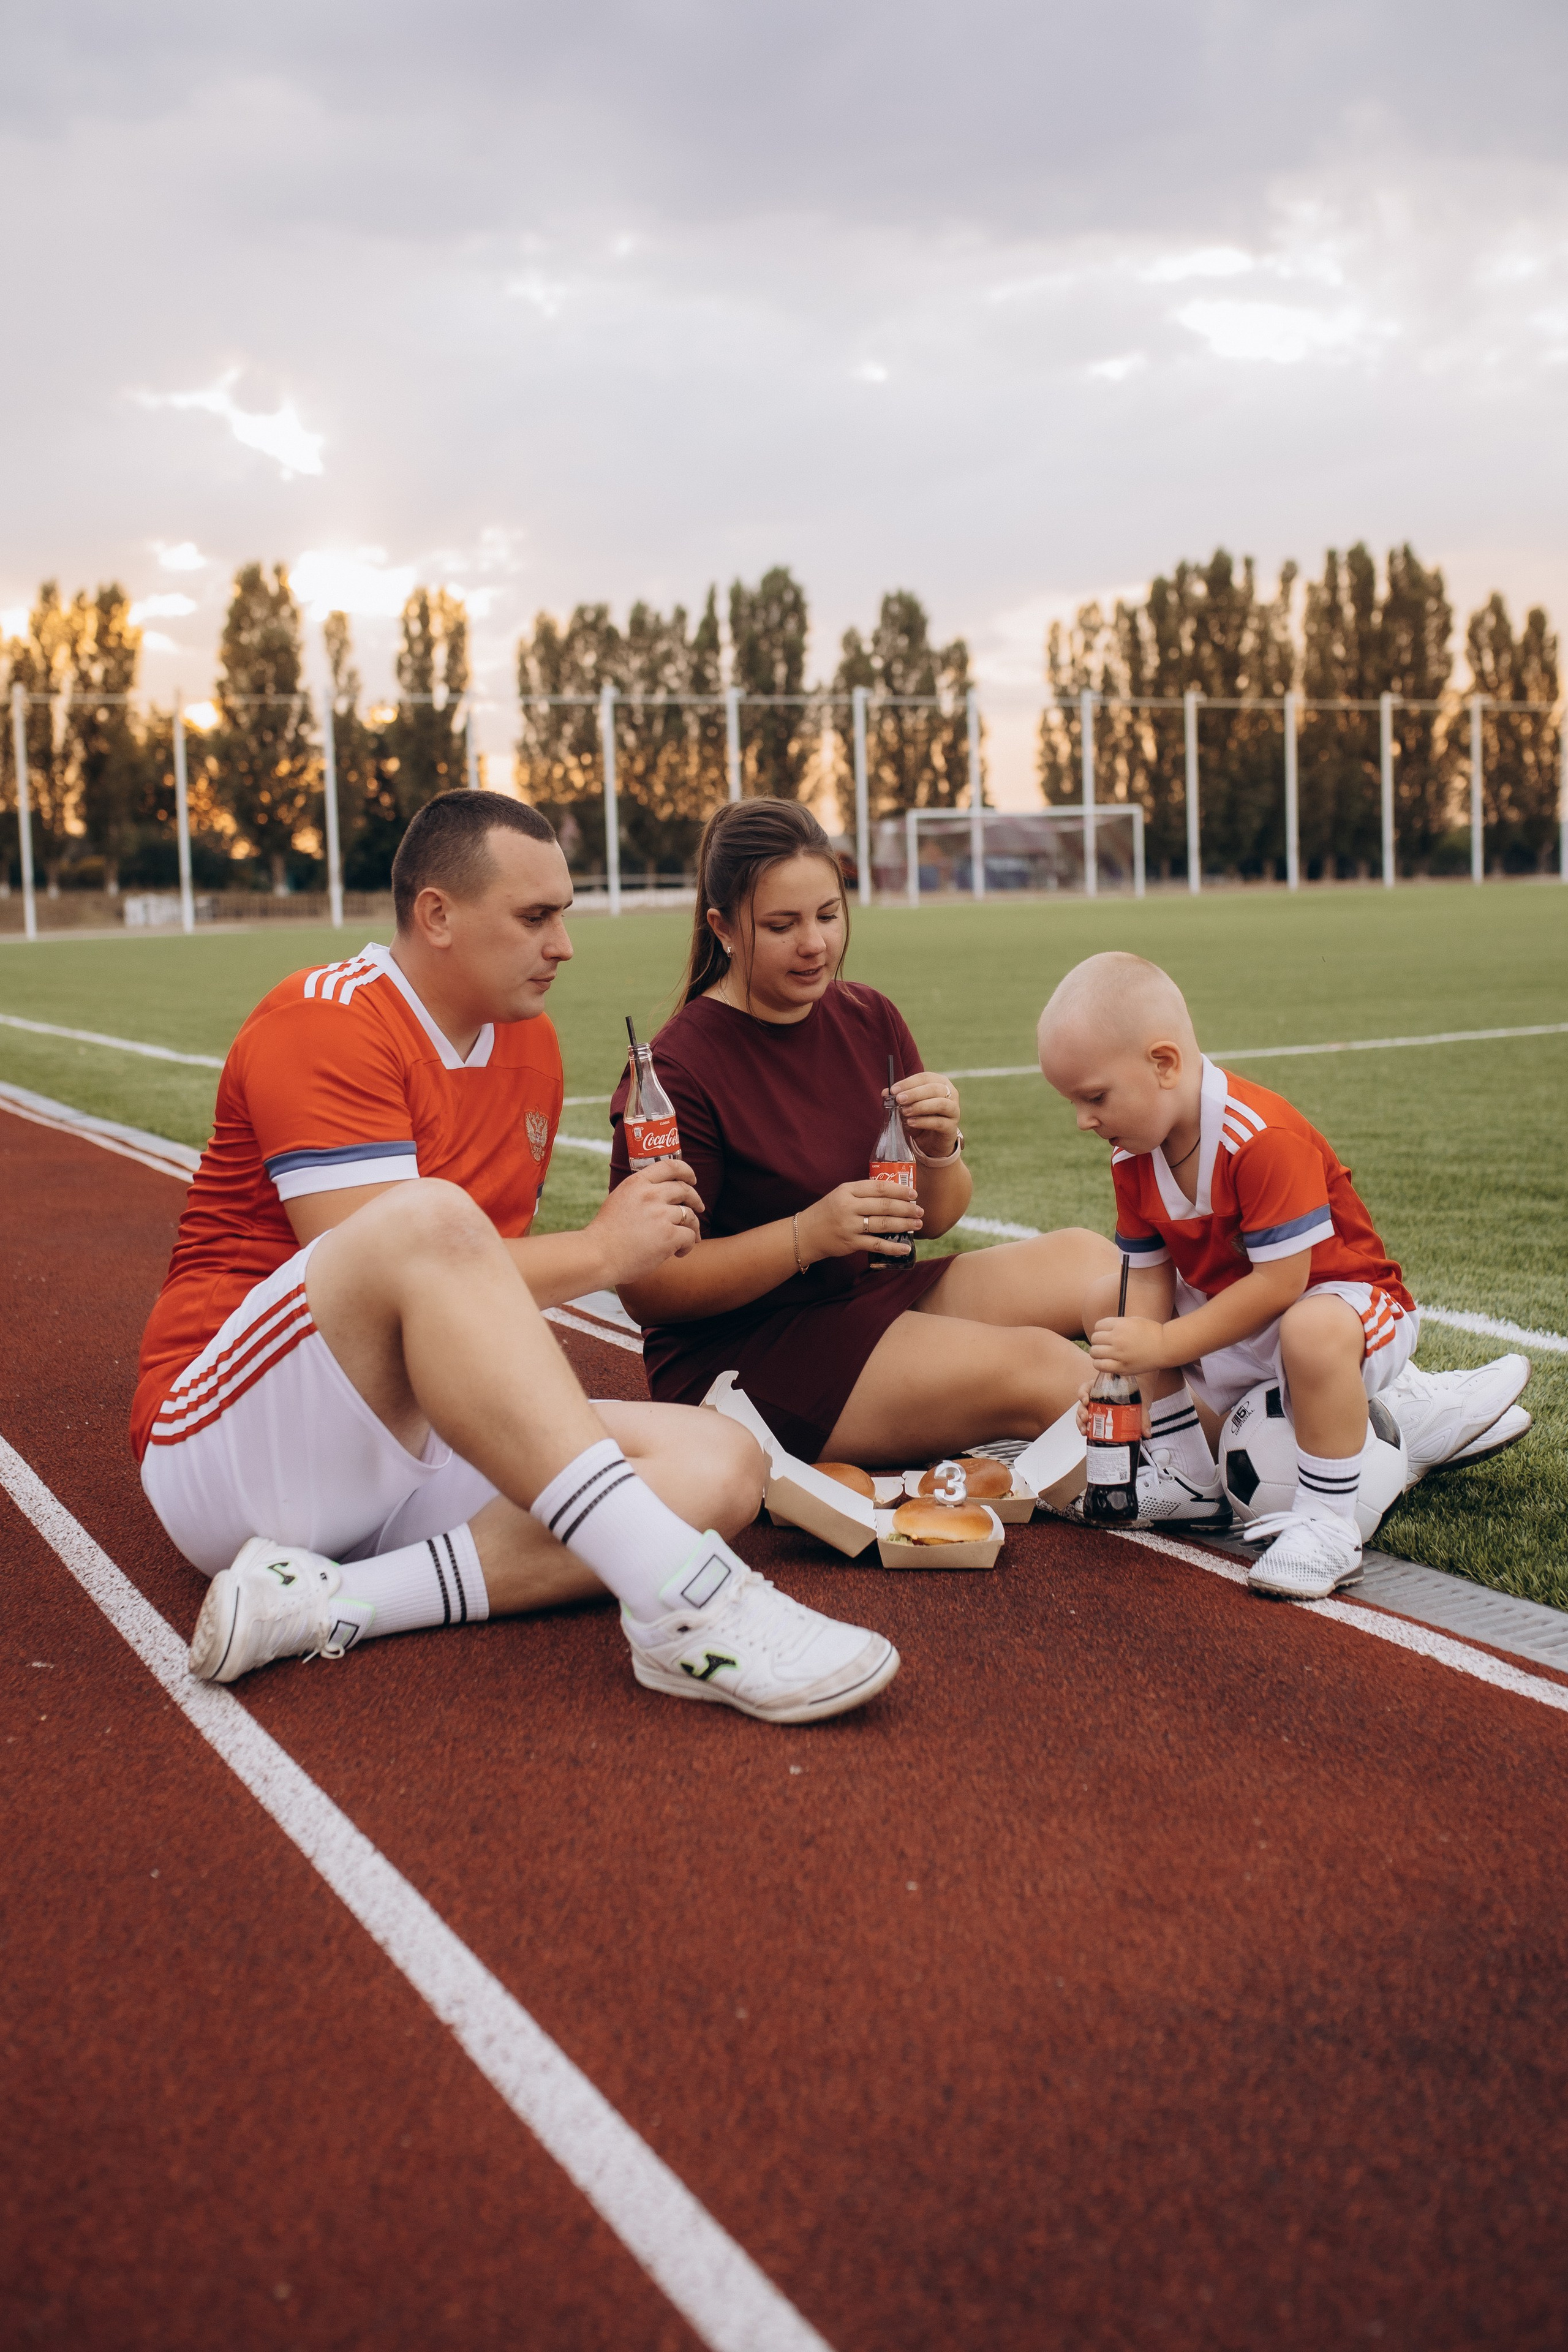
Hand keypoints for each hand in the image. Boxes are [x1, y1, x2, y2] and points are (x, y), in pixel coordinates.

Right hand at [590, 1161, 704, 1284]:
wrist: (599, 1256)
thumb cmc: (606, 1234)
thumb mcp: (618, 1201)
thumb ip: (638, 1194)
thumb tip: (660, 1195)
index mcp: (637, 1183)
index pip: (669, 1166)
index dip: (686, 1171)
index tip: (692, 1179)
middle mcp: (651, 1195)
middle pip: (685, 1190)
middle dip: (696, 1200)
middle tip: (699, 1208)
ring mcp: (661, 1214)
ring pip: (690, 1216)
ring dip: (693, 1227)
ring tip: (689, 1238)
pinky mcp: (669, 1236)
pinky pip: (690, 1236)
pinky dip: (688, 1246)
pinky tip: (679, 1253)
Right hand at [798, 1180, 924, 1262]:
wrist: (806, 1233)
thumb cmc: (828, 1212)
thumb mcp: (841, 1195)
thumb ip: (863, 1193)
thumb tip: (894, 1194)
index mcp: (848, 1190)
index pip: (878, 1187)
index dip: (899, 1190)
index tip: (913, 1193)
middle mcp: (848, 1206)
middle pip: (884, 1205)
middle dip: (906, 1208)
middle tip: (920, 1210)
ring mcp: (849, 1225)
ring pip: (883, 1223)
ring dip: (904, 1224)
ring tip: (917, 1224)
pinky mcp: (850, 1242)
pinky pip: (876, 1244)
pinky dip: (893, 1247)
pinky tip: (905, 1248)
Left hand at [892, 1071, 960, 1157]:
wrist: (933, 1142)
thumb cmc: (922, 1119)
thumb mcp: (908, 1107)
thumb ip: (899, 1099)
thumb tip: (885, 1092)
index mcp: (940, 1083)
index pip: (925, 1077)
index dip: (909, 1082)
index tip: (894, 1090)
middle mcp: (950, 1094)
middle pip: (934, 1088)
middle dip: (914, 1093)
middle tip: (899, 1099)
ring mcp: (954, 1110)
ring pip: (940, 1103)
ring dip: (920, 1106)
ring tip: (905, 1111)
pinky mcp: (952, 1126)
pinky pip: (939, 1122)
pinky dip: (923, 1121)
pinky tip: (911, 1122)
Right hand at [1075, 1366, 1152, 1436]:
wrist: (1141, 1395)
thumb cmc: (1137, 1393)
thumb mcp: (1140, 1402)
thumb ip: (1143, 1416)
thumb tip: (1146, 1433)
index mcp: (1101, 1387)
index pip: (1086, 1388)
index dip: (1082, 1394)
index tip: (1086, 1400)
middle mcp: (1096, 1397)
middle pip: (1082, 1404)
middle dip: (1081, 1412)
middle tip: (1086, 1419)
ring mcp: (1096, 1408)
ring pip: (1083, 1414)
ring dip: (1081, 1422)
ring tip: (1085, 1431)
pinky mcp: (1098, 1418)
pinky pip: (1089, 1422)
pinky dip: (1087, 1429)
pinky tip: (1088, 1434)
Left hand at [1088, 1314, 1168, 1375]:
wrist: (1165, 1347)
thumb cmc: (1151, 1332)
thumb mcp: (1134, 1320)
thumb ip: (1118, 1323)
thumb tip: (1103, 1329)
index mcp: (1120, 1325)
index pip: (1098, 1326)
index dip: (1101, 1329)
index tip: (1105, 1333)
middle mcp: (1117, 1338)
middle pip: (1095, 1338)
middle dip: (1098, 1341)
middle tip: (1104, 1344)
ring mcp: (1119, 1353)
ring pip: (1094, 1352)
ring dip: (1097, 1352)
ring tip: (1103, 1354)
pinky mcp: (1121, 1367)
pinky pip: (1100, 1365)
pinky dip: (1099, 1364)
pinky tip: (1104, 1362)